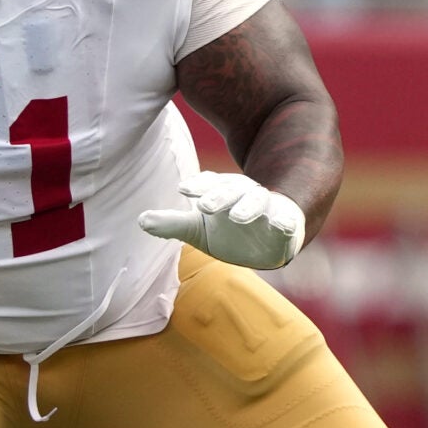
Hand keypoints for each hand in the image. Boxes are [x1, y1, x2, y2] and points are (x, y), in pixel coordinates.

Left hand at [137, 172, 306, 270]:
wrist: (270, 243)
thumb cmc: (230, 230)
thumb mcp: (199, 229)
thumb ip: (172, 224)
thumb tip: (140, 220)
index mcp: (223, 193)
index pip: (210, 184)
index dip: (198, 185)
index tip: (183, 188)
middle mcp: (245, 195)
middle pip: (232, 189)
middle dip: (218, 195)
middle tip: (202, 205)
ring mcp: (268, 208)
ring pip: (258, 201)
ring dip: (248, 206)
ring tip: (237, 217)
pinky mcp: (287, 224)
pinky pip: (287, 220)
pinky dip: (285, 221)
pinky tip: (281, 225)